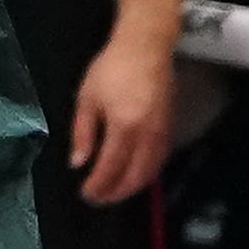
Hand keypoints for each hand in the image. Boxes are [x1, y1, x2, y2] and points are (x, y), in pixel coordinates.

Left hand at [71, 26, 178, 203]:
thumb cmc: (109, 70)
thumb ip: (83, 133)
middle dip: (117, 192)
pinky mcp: (170, 127)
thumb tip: (78, 164)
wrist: (145, 49)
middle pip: (135, 176)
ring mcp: (162, 132)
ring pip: (151, 171)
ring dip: (133, 187)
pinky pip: (159, 159)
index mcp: (124, 127)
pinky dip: (146, 173)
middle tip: (99, 199)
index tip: (86, 194)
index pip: (111, 167)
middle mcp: (147, 135)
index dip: (99, 185)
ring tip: (114, 192)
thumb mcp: (86, 99)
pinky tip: (134, 175)